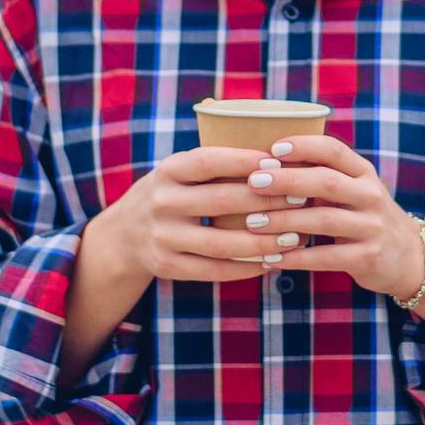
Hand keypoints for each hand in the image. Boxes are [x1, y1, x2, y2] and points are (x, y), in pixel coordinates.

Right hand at [105, 146, 308, 281]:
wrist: (122, 236)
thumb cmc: (173, 194)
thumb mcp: (180, 172)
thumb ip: (217, 164)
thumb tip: (282, 154)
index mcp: (168, 170)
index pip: (208, 161)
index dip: (243, 161)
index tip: (279, 162)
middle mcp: (162, 202)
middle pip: (220, 201)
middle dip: (265, 200)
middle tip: (301, 198)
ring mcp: (162, 236)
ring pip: (220, 243)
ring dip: (262, 242)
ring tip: (295, 238)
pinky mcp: (166, 265)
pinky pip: (213, 270)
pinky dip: (246, 267)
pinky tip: (272, 261)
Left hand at [240, 134, 424, 298]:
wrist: (409, 258)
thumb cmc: (363, 217)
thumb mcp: (353, 190)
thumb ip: (321, 176)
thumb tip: (265, 163)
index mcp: (363, 172)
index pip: (334, 150)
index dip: (304, 146)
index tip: (272, 148)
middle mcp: (371, 195)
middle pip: (327, 181)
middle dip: (287, 180)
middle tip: (254, 182)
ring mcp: (372, 227)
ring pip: (324, 220)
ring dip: (284, 221)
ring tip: (252, 222)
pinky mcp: (367, 257)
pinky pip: (326, 257)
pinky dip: (295, 258)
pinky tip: (270, 256)